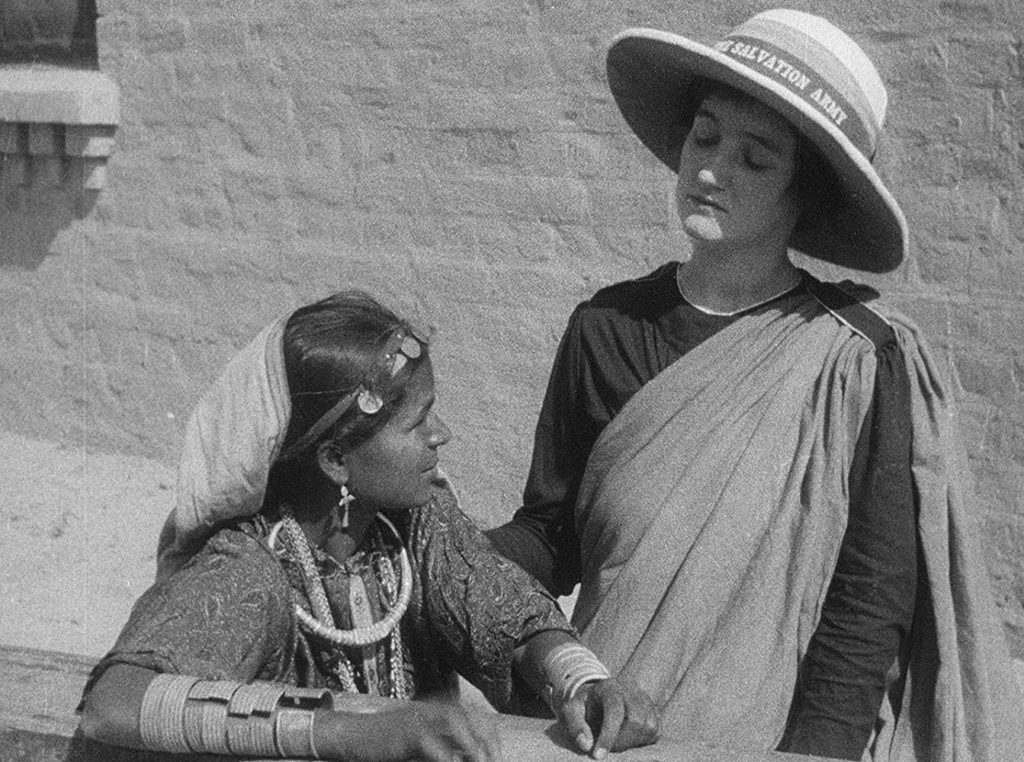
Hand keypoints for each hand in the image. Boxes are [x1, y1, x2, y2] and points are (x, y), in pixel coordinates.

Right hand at [318, 700, 500, 761]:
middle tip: (494, 761)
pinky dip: (448, 759)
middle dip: (488, 742)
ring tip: (481, 761)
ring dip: (473, 747)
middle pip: (473, 718)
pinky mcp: (411, 734)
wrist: (357, 735)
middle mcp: (435, 708)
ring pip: (457, 726)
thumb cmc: (391, 741)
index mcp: (441, 708)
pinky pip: (436, 748)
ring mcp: (423, 718)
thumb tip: (472, 755)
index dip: (492, 737)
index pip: (478, 716)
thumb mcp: (424, 740)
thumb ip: (447, 745)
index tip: (498, 756)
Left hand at [554, 677, 659, 758]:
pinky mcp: (655, 712)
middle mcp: (631, 690)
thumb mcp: (572, 710)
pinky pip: (655, 732)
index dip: (607, 735)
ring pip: (648, 727)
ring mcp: (646, 700)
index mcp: (609, 687)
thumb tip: (586, 745)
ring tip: (616, 741)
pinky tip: (627, 739)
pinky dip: (641, 741)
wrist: (601, 697)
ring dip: (631, 742)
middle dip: (620, 741)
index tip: (597, 756)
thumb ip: (575, 725)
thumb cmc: (586, 706)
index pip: (614, 711)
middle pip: (635, 720)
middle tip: (607, 748)